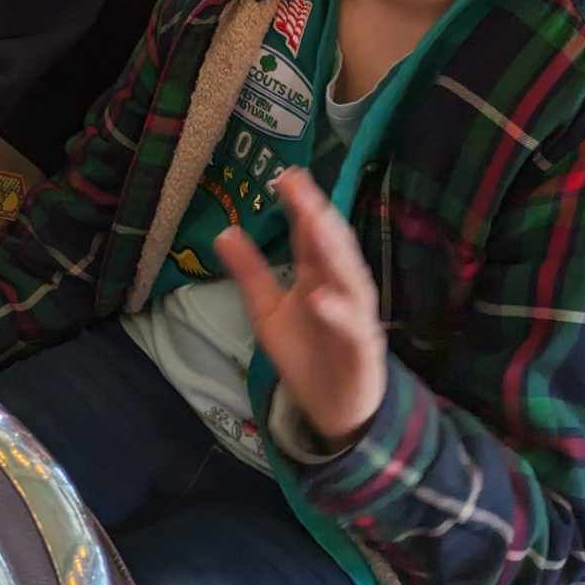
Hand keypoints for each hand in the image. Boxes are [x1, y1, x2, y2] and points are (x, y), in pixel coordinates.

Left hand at [216, 168, 387, 449]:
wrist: (335, 410)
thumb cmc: (306, 354)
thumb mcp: (267, 311)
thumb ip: (250, 272)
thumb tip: (223, 231)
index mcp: (318, 275)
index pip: (310, 233)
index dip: (299, 204)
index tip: (284, 175)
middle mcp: (341, 288)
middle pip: (331, 245)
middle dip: (316, 213)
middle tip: (298, 183)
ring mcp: (355, 316)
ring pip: (349, 277)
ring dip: (333, 249)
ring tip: (314, 220)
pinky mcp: (361, 348)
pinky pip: (352, 327)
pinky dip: (338, 311)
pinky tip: (320, 296)